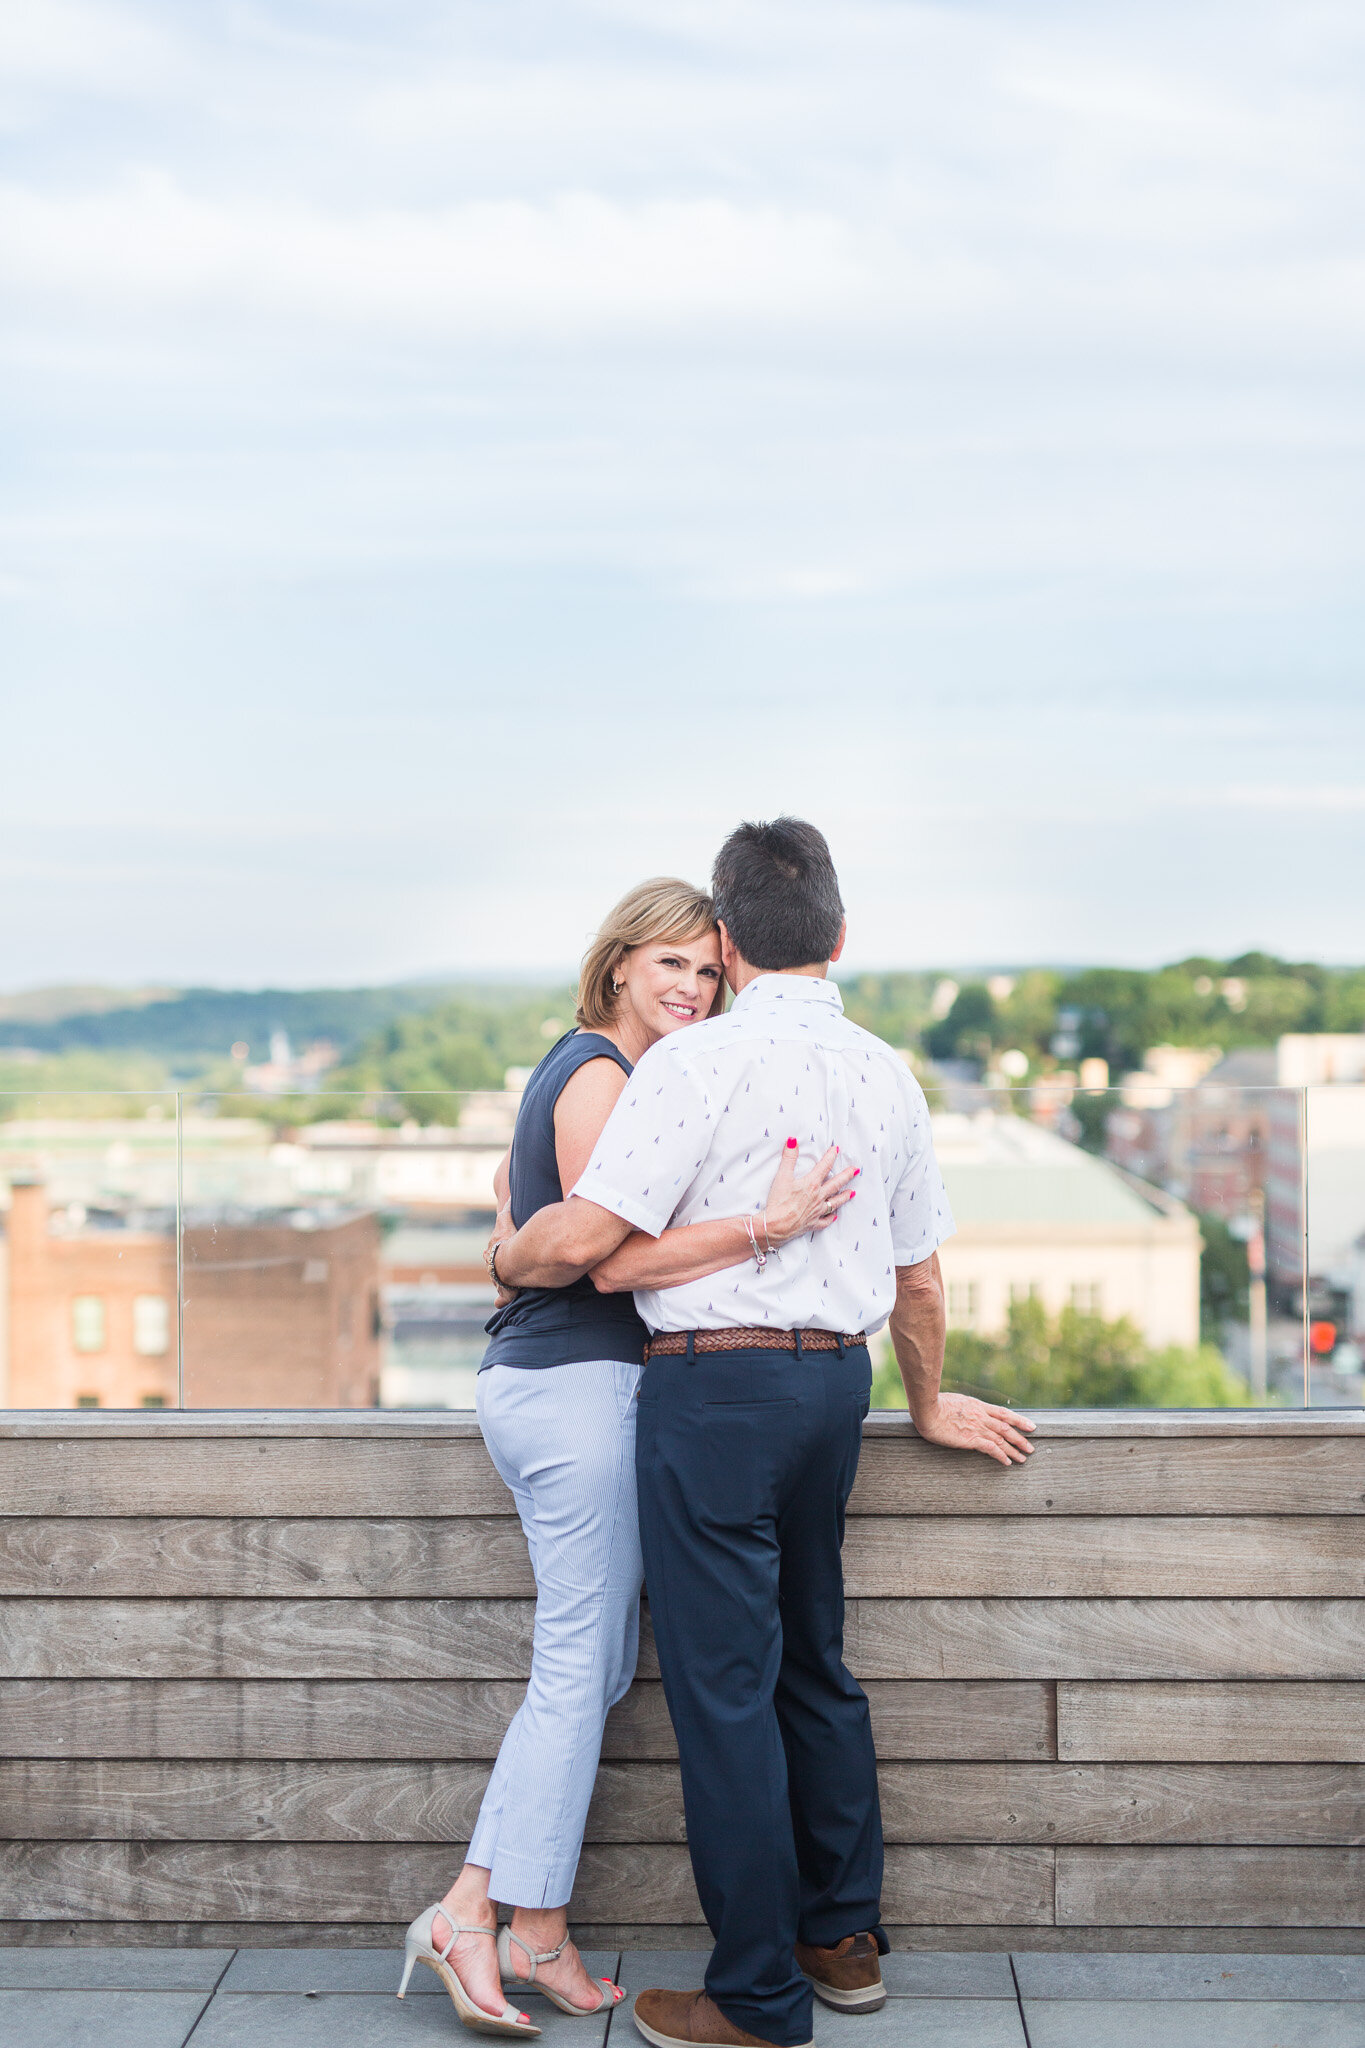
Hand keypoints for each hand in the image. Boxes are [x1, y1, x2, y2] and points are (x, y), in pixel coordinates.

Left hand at [485, 1203, 518, 1306]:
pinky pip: (502, 1298)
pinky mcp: (505, 1292)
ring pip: (497, 1281)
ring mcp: (497, 1279)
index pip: (491, 1251)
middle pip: (492, 1266)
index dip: (495, 1250)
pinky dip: (501, 1301)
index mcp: (492, 1251)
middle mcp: (492, 1266)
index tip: (498, 1250)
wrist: (508, 1260)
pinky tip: (499, 1303)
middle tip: (503, 1268)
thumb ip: (507, 1209)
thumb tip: (510, 1195)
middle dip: (496, 1267)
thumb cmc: (507, 1242)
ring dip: (500, 1283)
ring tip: (505, 1286)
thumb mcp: (505, 1222)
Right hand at [761, 1139, 859, 1248]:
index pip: (824, 1167)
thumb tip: (792, 1141)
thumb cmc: (778, 1202)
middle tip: (855, 1171)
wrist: (776, 1226)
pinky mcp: (812, 1223)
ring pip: (835, 1202)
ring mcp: (817, 1211)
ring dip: (844, 1196)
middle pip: (836, 1184)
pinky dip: (831, 1218)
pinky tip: (835, 1216)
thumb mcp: (782, 1176)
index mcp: (811, 1184)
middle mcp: (818, 1197)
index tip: (836, 1150)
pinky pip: (825, 1220)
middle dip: (846, 1176)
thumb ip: (789, 1158)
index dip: (830, 1157)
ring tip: (851, 1192)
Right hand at [912, 1391, 1035, 1466]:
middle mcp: (982, 1416)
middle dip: (1021, 1438)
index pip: (1004, 1413)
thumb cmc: (935, 1404)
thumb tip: (966, 1409)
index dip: (1019, 1420)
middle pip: (1007, 1427)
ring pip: (1002, 1439)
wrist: (928, 1410)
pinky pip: (991, 1448)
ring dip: (1014, 1450)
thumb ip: (964, 1406)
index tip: (1030, 1426)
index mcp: (978, 1406)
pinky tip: (1007, 1462)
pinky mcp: (971, 1439)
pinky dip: (1001, 1456)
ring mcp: (978, 1427)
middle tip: (1030, 1447)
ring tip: (1023, 1458)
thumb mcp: (955, 1400)